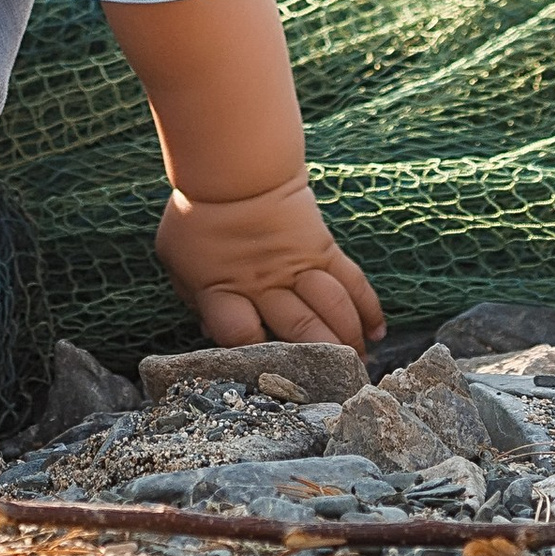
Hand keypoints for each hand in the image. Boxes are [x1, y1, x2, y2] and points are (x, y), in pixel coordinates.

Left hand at [155, 173, 383, 351]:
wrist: (231, 166)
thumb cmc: (197, 215)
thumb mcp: (176, 257)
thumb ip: (193, 295)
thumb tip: (212, 329)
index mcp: (223, 288)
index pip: (240, 333)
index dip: (252, 352)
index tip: (265, 370)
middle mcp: (265, 284)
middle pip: (300, 331)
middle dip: (320, 363)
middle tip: (337, 389)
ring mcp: (299, 267)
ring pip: (333, 311)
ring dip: (350, 342)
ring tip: (360, 367)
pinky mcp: (323, 249)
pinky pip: (353, 282)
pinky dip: (369, 308)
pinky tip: (377, 333)